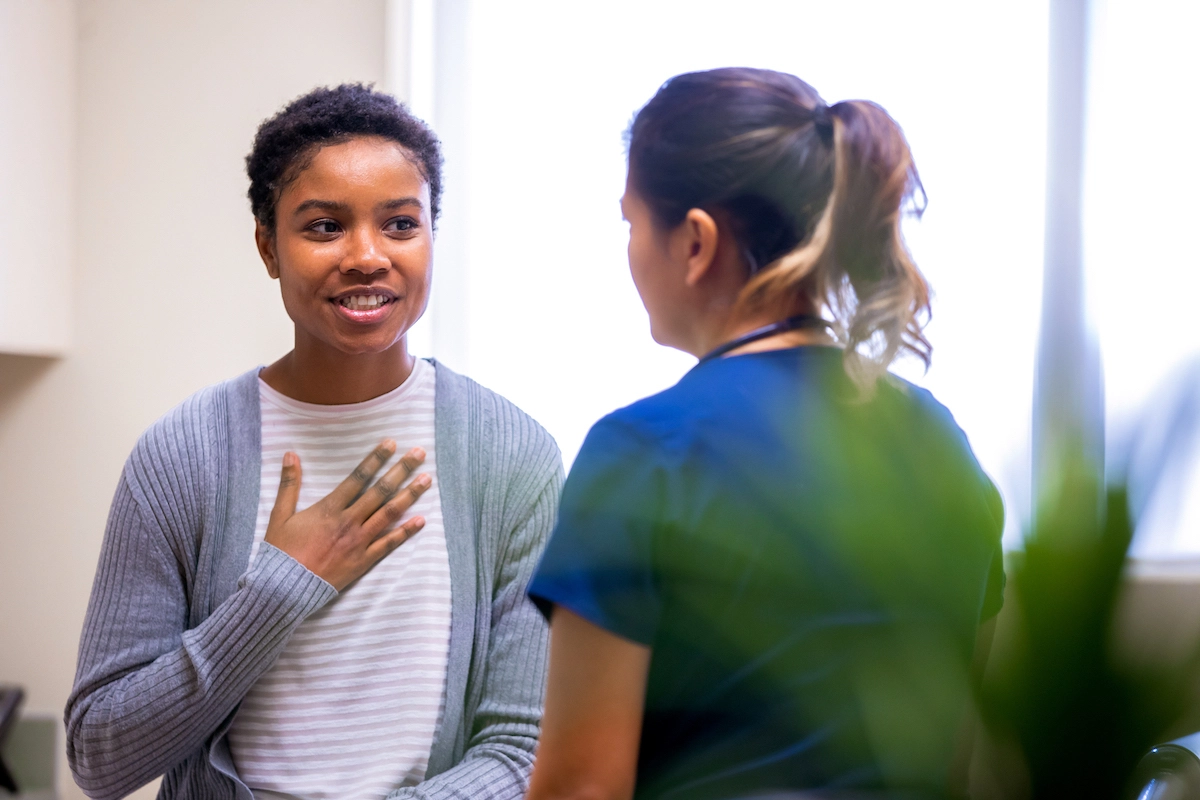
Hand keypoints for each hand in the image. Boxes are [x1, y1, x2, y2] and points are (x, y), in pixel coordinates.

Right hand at [264, 440, 430, 590]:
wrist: (283, 589)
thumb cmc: (281, 552)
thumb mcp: (280, 515)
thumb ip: (289, 484)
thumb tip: (291, 454)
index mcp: (330, 508)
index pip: (358, 477)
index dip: (376, 458)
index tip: (391, 443)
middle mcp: (349, 522)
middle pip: (380, 491)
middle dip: (401, 470)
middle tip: (419, 454)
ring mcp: (359, 542)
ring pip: (389, 514)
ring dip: (410, 495)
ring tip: (427, 480)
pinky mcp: (363, 561)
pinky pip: (389, 544)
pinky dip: (405, 532)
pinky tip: (421, 520)